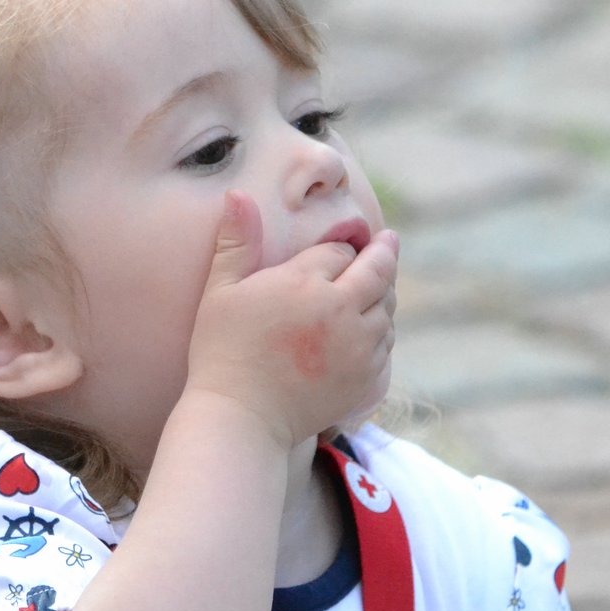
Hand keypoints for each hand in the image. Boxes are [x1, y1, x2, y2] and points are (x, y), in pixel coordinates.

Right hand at [184, 190, 397, 446]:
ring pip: (387, 309)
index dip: (338, 250)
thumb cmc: (222, 352)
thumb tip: (237, 193)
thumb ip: (236, 241)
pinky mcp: (366, 378)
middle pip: (378, 272)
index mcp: (307, 283)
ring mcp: (359, 347)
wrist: (242, 418)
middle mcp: (342, 311)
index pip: (341, 251)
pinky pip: (386, 345)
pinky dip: (382, 333)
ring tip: (379, 288)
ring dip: (384, 295)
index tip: (339, 249)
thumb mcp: (220, 291)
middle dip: (384, 254)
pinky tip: (371, 330)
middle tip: (388, 242)